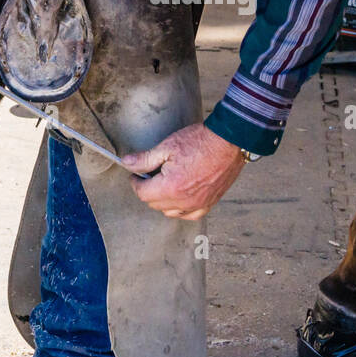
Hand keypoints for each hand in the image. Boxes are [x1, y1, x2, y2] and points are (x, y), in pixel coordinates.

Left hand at [123, 123, 245, 219]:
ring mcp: (198, 204)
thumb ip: (144, 159)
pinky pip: (190, 215)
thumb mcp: (167, 146)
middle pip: (154, 204)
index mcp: (170, 187)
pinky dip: (181, 209)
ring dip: (163, 201)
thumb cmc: (200, 141)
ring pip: (170, 212)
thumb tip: (127, 163)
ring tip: (165, 184)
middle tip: (150, 175)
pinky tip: (180, 197)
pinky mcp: (210, 202)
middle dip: (148, 190)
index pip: (142, 194)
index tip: (136, 175)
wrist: (228, 141)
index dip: (136, 182)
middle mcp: (184, 201)